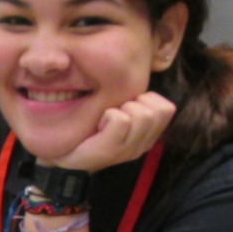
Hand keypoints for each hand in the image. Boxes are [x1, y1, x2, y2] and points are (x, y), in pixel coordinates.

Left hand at [54, 91, 175, 173]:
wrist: (64, 158)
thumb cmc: (90, 130)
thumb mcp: (118, 112)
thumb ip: (134, 101)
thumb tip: (141, 73)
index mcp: (148, 135)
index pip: (168, 108)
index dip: (148, 98)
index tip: (127, 105)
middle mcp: (143, 145)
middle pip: (158, 111)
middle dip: (136, 102)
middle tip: (116, 112)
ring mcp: (129, 150)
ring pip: (143, 114)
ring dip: (122, 108)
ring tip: (107, 119)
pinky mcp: (112, 151)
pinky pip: (121, 119)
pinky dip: (108, 115)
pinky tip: (99, 125)